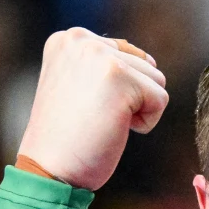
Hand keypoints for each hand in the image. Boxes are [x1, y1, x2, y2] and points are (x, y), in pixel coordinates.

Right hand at [16, 30, 167, 190]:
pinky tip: (114, 129)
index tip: (85, 108)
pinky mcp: (119, 77)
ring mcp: (100, 56)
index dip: (118, 91)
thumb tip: (149, 60)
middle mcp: (81, 40)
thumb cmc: (67, 139)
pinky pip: (161, 100)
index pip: (125, 53)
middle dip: (130, 99)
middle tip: (93, 118)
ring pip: (156, 81)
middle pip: (145, 65)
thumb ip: (103, 65)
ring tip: (102, 122)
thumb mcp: (77, 86)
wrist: (48, 170)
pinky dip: (146, 123)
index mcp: (68, 39)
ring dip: (138, 110)